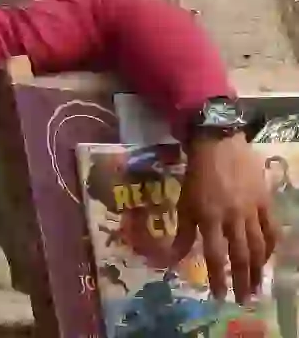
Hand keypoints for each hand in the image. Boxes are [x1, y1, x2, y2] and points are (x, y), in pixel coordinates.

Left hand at [172, 134, 276, 302]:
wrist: (218, 144)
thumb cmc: (196, 175)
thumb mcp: (183, 203)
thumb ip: (182, 233)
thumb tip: (172, 259)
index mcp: (209, 218)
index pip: (215, 255)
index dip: (218, 278)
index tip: (219, 296)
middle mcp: (232, 218)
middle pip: (241, 255)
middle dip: (243, 280)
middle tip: (244, 300)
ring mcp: (251, 210)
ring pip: (259, 246)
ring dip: (259, 268)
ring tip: (258, 286)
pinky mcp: (265, 201)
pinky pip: (271, 229)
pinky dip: (271, 246)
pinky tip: (269, 258)